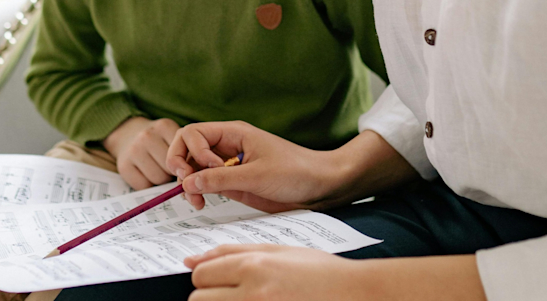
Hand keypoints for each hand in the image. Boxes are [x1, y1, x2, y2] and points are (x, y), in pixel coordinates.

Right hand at [103, 116, 179, 189]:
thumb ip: (185, 148)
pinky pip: (144, 186)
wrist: (127, 132)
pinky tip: (145, 172)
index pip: (184, 154)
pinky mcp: (123, 166)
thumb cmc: (156, 138)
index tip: (184, 162)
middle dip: (173, 171)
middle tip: (168, 164)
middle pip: (171, 168)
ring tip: (157, 167)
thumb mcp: (171, 133)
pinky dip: (148, 184)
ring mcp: (133, 151)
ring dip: (161, 179)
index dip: (186, 162)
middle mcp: (147, 136)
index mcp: (163, 126)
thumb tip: (193, 174)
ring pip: (159, 179)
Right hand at [167, 122, 418, 210]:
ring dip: (188, 182)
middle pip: (187, 149)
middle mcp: (226, 146)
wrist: (319, 186)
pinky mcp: (232, 182)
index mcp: (232, 133)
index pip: (192, 134)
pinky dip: (198, 192)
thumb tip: (188, 182)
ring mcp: (227, 164)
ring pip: (193, 168)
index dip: (191, 152)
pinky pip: (205, 182)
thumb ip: (220, 179)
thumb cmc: (295, 172)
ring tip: (196, 201)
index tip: (207, 169)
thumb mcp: (256, 176)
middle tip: (187, 186)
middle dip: (181, 166)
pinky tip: (202, 202)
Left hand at [186, 246, 487, 300]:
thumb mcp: (277, 250)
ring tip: (244, 298)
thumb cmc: (319, 271)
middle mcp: (254, 292)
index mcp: (255, 266)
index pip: (202, 274)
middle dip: (209, 295)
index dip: (207, 276)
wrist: (354, 293)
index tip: (220, 279)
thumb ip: (233, 251)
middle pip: (200, 298)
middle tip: (231, 293)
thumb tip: (191, 259)